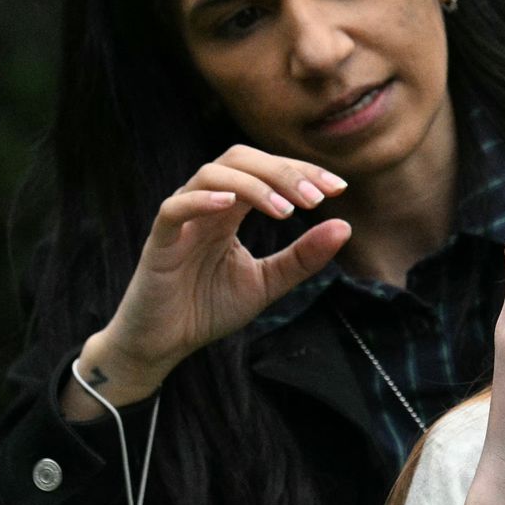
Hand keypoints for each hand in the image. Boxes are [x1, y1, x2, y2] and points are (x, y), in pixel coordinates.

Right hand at [73, 145, 351, 410]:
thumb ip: (303, 256)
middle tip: (316, 197)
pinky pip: (175, 208)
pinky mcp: (159, 241)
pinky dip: (201, 200)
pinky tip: (231, 205)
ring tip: (287, 210)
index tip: (339, 188)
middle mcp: (206, 205)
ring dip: (253, 185)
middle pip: (240, 159)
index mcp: (231, 210)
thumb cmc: (209, 307)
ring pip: (211, 174)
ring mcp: (181, 219)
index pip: (267, 170)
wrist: (164, 344)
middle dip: (283, 172)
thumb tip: (345, 226)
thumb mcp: (268, 282)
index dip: (303, 171)